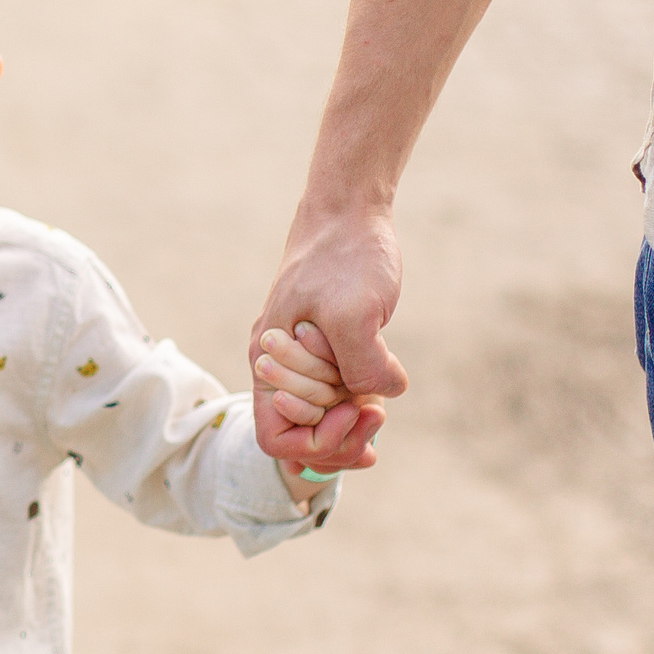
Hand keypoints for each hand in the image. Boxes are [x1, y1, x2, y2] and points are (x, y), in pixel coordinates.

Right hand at [251, 204, 404, 468]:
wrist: (350, 212)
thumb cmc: (345, 256)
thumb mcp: (355, 313)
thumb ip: (362, 367)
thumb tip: (380, 397)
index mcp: (269, 361)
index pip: (277, 436)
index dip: (316, 441)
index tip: (353, 414)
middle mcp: (278, 366)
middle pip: (301, 434)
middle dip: (341, 434)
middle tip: (377, 413)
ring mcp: (302, 358)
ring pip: (321, 419)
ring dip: (352, 419)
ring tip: (381, 400)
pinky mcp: (328, 347)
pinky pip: (336, 395)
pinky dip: (359, 403)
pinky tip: (384, 389)